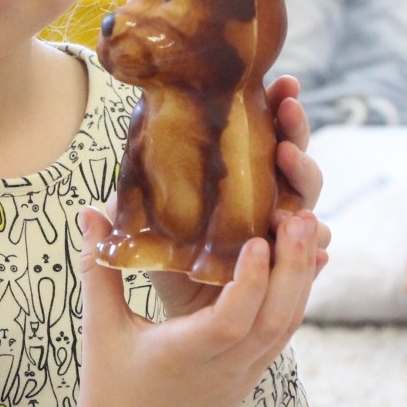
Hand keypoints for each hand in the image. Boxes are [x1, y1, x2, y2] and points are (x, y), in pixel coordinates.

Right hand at [48, 204, 322, 406]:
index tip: (258, 239)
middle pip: (276, 320)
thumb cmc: (108, 388)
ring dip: (300, 277)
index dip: (251, 281)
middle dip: (294, 267)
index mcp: (184, 357)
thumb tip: (89, 210)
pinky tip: (303, 264)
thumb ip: (98, 268)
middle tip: (300, 217)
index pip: (231, 322)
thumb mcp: (99, 328)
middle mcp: (223, 370)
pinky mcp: (249, 378)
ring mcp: (242, 378)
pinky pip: (281, 335)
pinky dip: (295, 297)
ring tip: (305, 228)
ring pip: (287, 327)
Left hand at [148, 75, 331, 318]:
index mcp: (240, 179)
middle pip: (293, 160)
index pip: (267, 134)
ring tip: (288, 160)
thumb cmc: (164, 267)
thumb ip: (127, 215)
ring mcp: (281, 233)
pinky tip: (316, 243)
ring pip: (306, 200)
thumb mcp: (143, 236)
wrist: (181, 323)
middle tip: (288, 109)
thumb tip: (90, 209)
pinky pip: (311, 255)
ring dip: (304, 178)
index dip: (279, 109)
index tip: (282, 84)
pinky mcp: (285, 269)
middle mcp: (268, 200)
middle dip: (295, 132)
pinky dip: (315, 246)